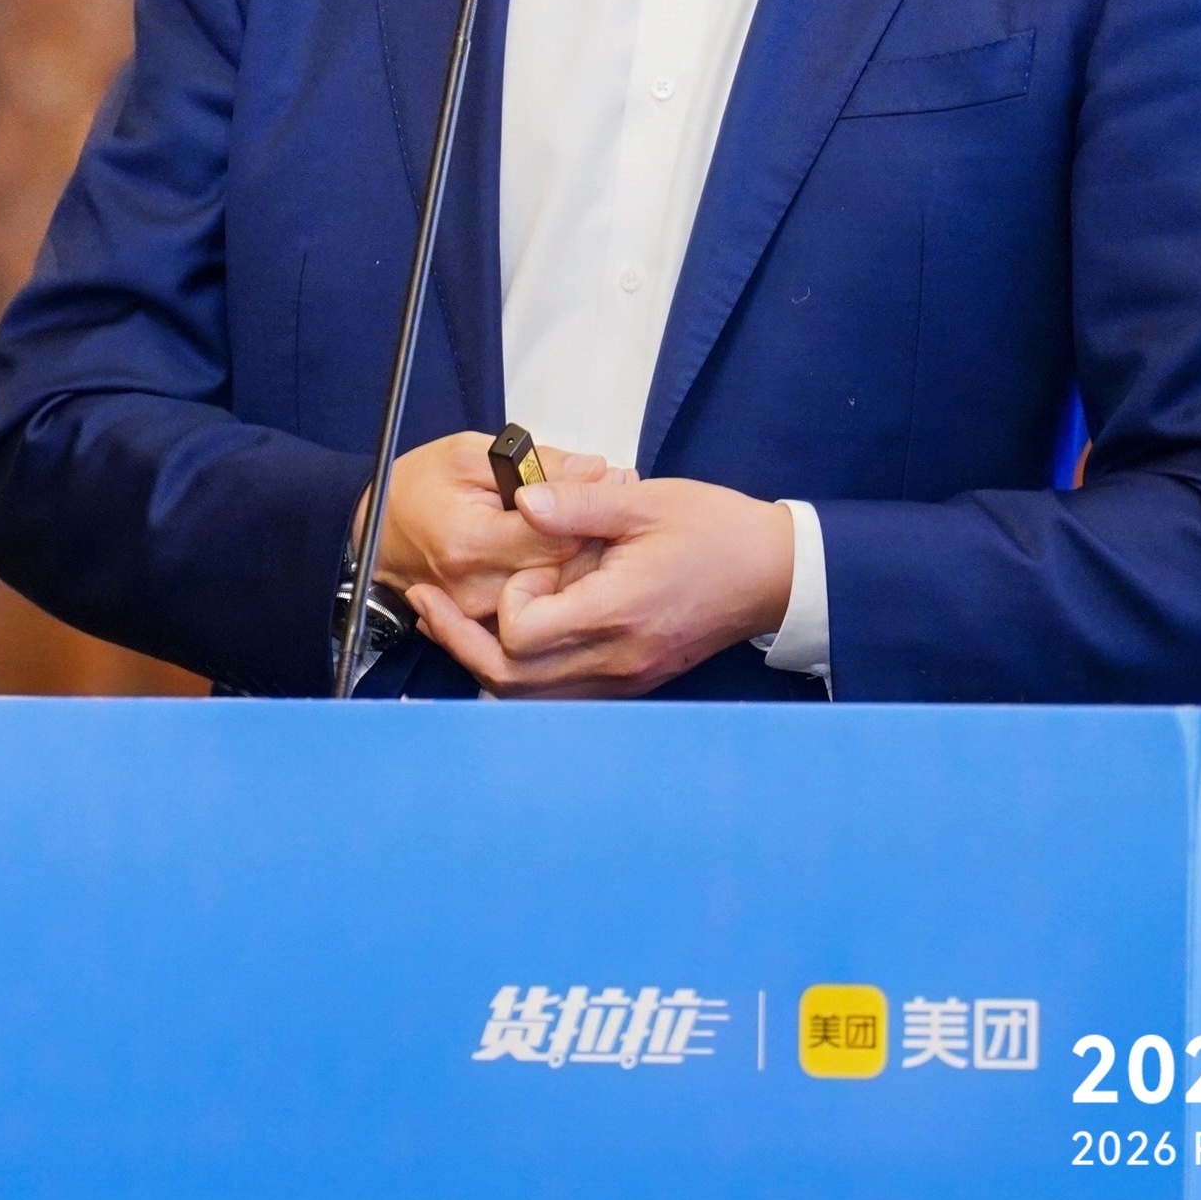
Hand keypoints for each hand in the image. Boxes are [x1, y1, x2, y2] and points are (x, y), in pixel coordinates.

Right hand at [361, 431, 618, 621]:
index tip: (608, 484)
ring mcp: (480, 614)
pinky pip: (536, 607)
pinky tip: (560, 553)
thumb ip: (534, 462)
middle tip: (610, 500)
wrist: (373, 532)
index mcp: (472, 542)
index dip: (591, 509)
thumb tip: (595, 470)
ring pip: (555, 593)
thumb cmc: (417, 487)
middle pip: (564, 571)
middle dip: (592, 535)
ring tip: (586, 524)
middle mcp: (478, 589)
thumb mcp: (470, 454)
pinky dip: (555, 581)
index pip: (558, 536)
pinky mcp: (483, 625)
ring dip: (579, 560)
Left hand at [405, 475, 794, 698]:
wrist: (772, 574)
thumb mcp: (645, 502)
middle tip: (428, 604)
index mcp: (617, 612)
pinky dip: (522, 673)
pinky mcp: (629, 680)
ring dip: (484, 661)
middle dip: (460, 640)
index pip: (525, 634)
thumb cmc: (714, 532)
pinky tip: (510, 636)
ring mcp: (622, 678)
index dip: (511, 596)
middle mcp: (615, 659)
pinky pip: (557, 695)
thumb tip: (522, 501)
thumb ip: (579, 505)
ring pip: (528, 698)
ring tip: (452, 622)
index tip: (531, 561)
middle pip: (509, 680)